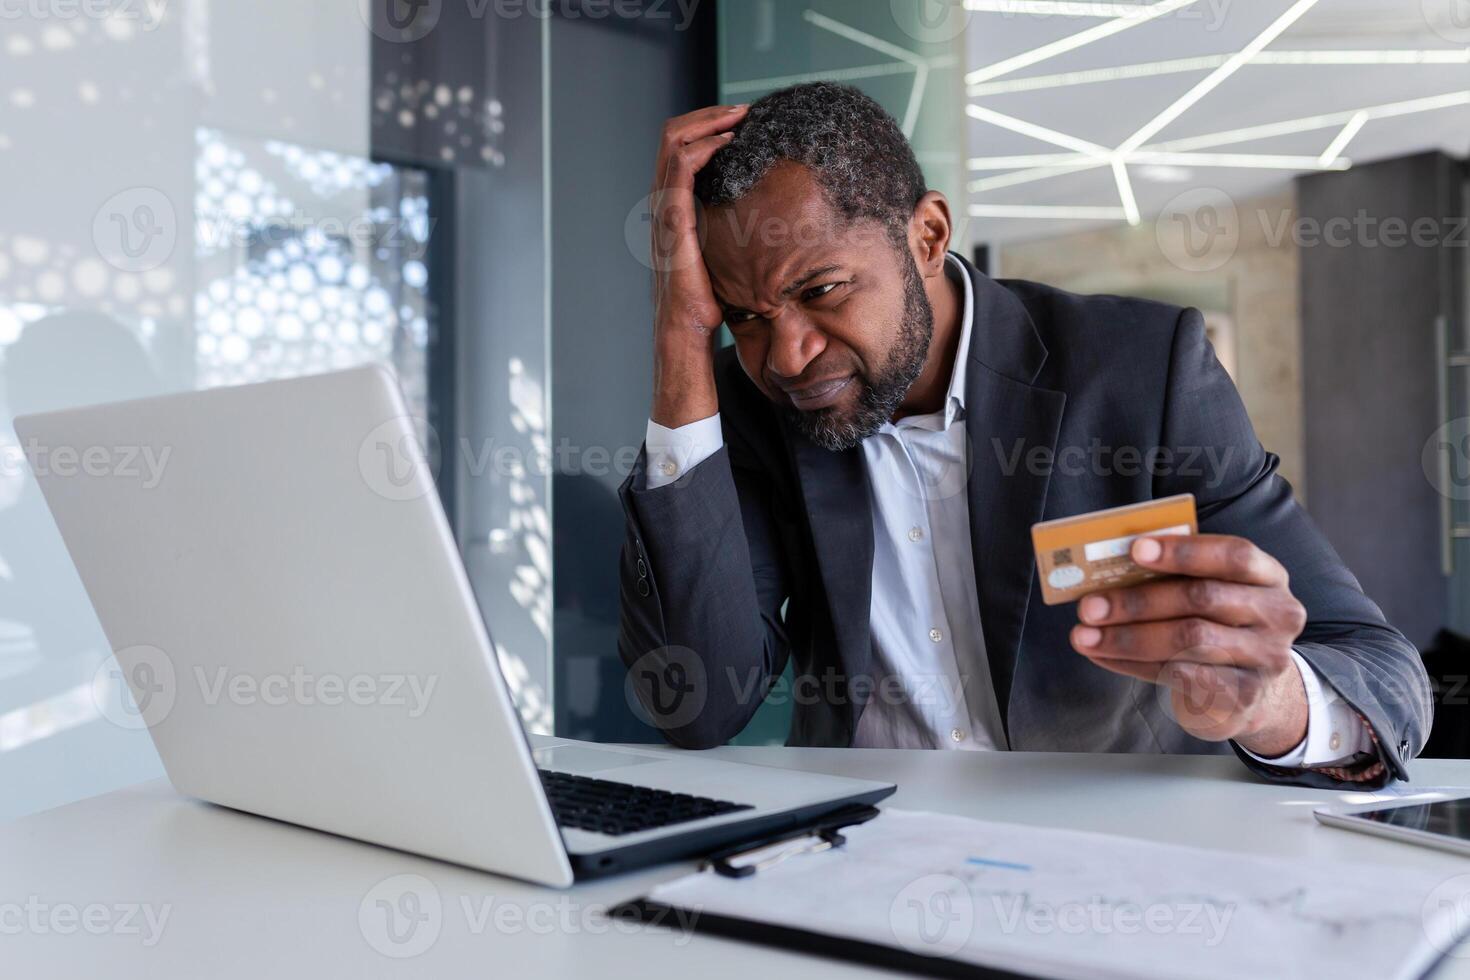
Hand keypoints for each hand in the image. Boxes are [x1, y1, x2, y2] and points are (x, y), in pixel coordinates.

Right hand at [648, 103, 746, 427]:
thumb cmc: (704, 305)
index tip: (739, 122)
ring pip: (673, 144)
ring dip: (707, 122)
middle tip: (742, 110)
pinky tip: (728, 142)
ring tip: (738, 116)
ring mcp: (665, 211)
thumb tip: (760, 225)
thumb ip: (726, 236)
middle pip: (672, 137)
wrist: (687, 333)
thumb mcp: (718, 260)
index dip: (705, 128)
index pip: (677, 151)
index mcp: (672, 209)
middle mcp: (663, 205)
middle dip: (708, 115)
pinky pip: (681, 170)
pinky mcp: (674, 222)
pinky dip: (703, 147)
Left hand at [1068, 533, 1309, 755]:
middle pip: (1202, 599)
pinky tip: (1104, 657)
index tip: (1134, 549)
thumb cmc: (1217, 625)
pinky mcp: (1245, 695)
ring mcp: (1265, 658)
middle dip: (1137, 601)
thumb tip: (1109, 568)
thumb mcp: (1212, 593)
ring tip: (1084, 636)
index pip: (1234, 555)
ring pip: (1188, 640)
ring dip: (1127, 638)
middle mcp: (1276, 614)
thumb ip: (1175, 578)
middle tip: (1089, 607)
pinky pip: (1183, 677)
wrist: (1253, 690)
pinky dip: (1135, 665)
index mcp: (1268, 576)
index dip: (1184, 551)